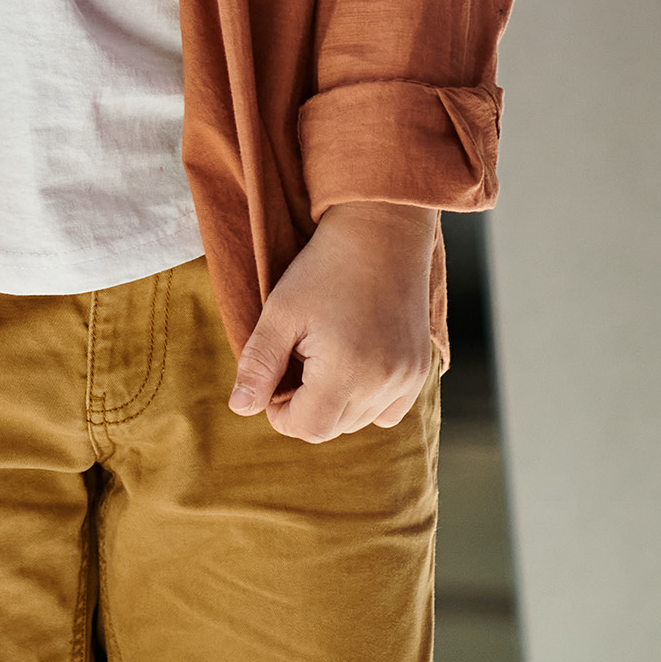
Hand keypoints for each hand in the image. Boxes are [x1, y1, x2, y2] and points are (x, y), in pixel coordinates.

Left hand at [228, 200, 436, 441]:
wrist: (381, 233)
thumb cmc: (325, 269)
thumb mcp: (280, 312)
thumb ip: (258, 364)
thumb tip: (240, 408)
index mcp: (346, 373)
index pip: (307, 428)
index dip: (280, 411)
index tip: (274, 376)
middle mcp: (384, 384)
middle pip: (333, 428)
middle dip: (306, 405)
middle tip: (297, 358)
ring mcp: (408, 379)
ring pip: (360, 420)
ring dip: (335, 402)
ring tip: (325, 354)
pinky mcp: (420, 370)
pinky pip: (388, 411)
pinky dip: (366, 399)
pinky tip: (353, 363)